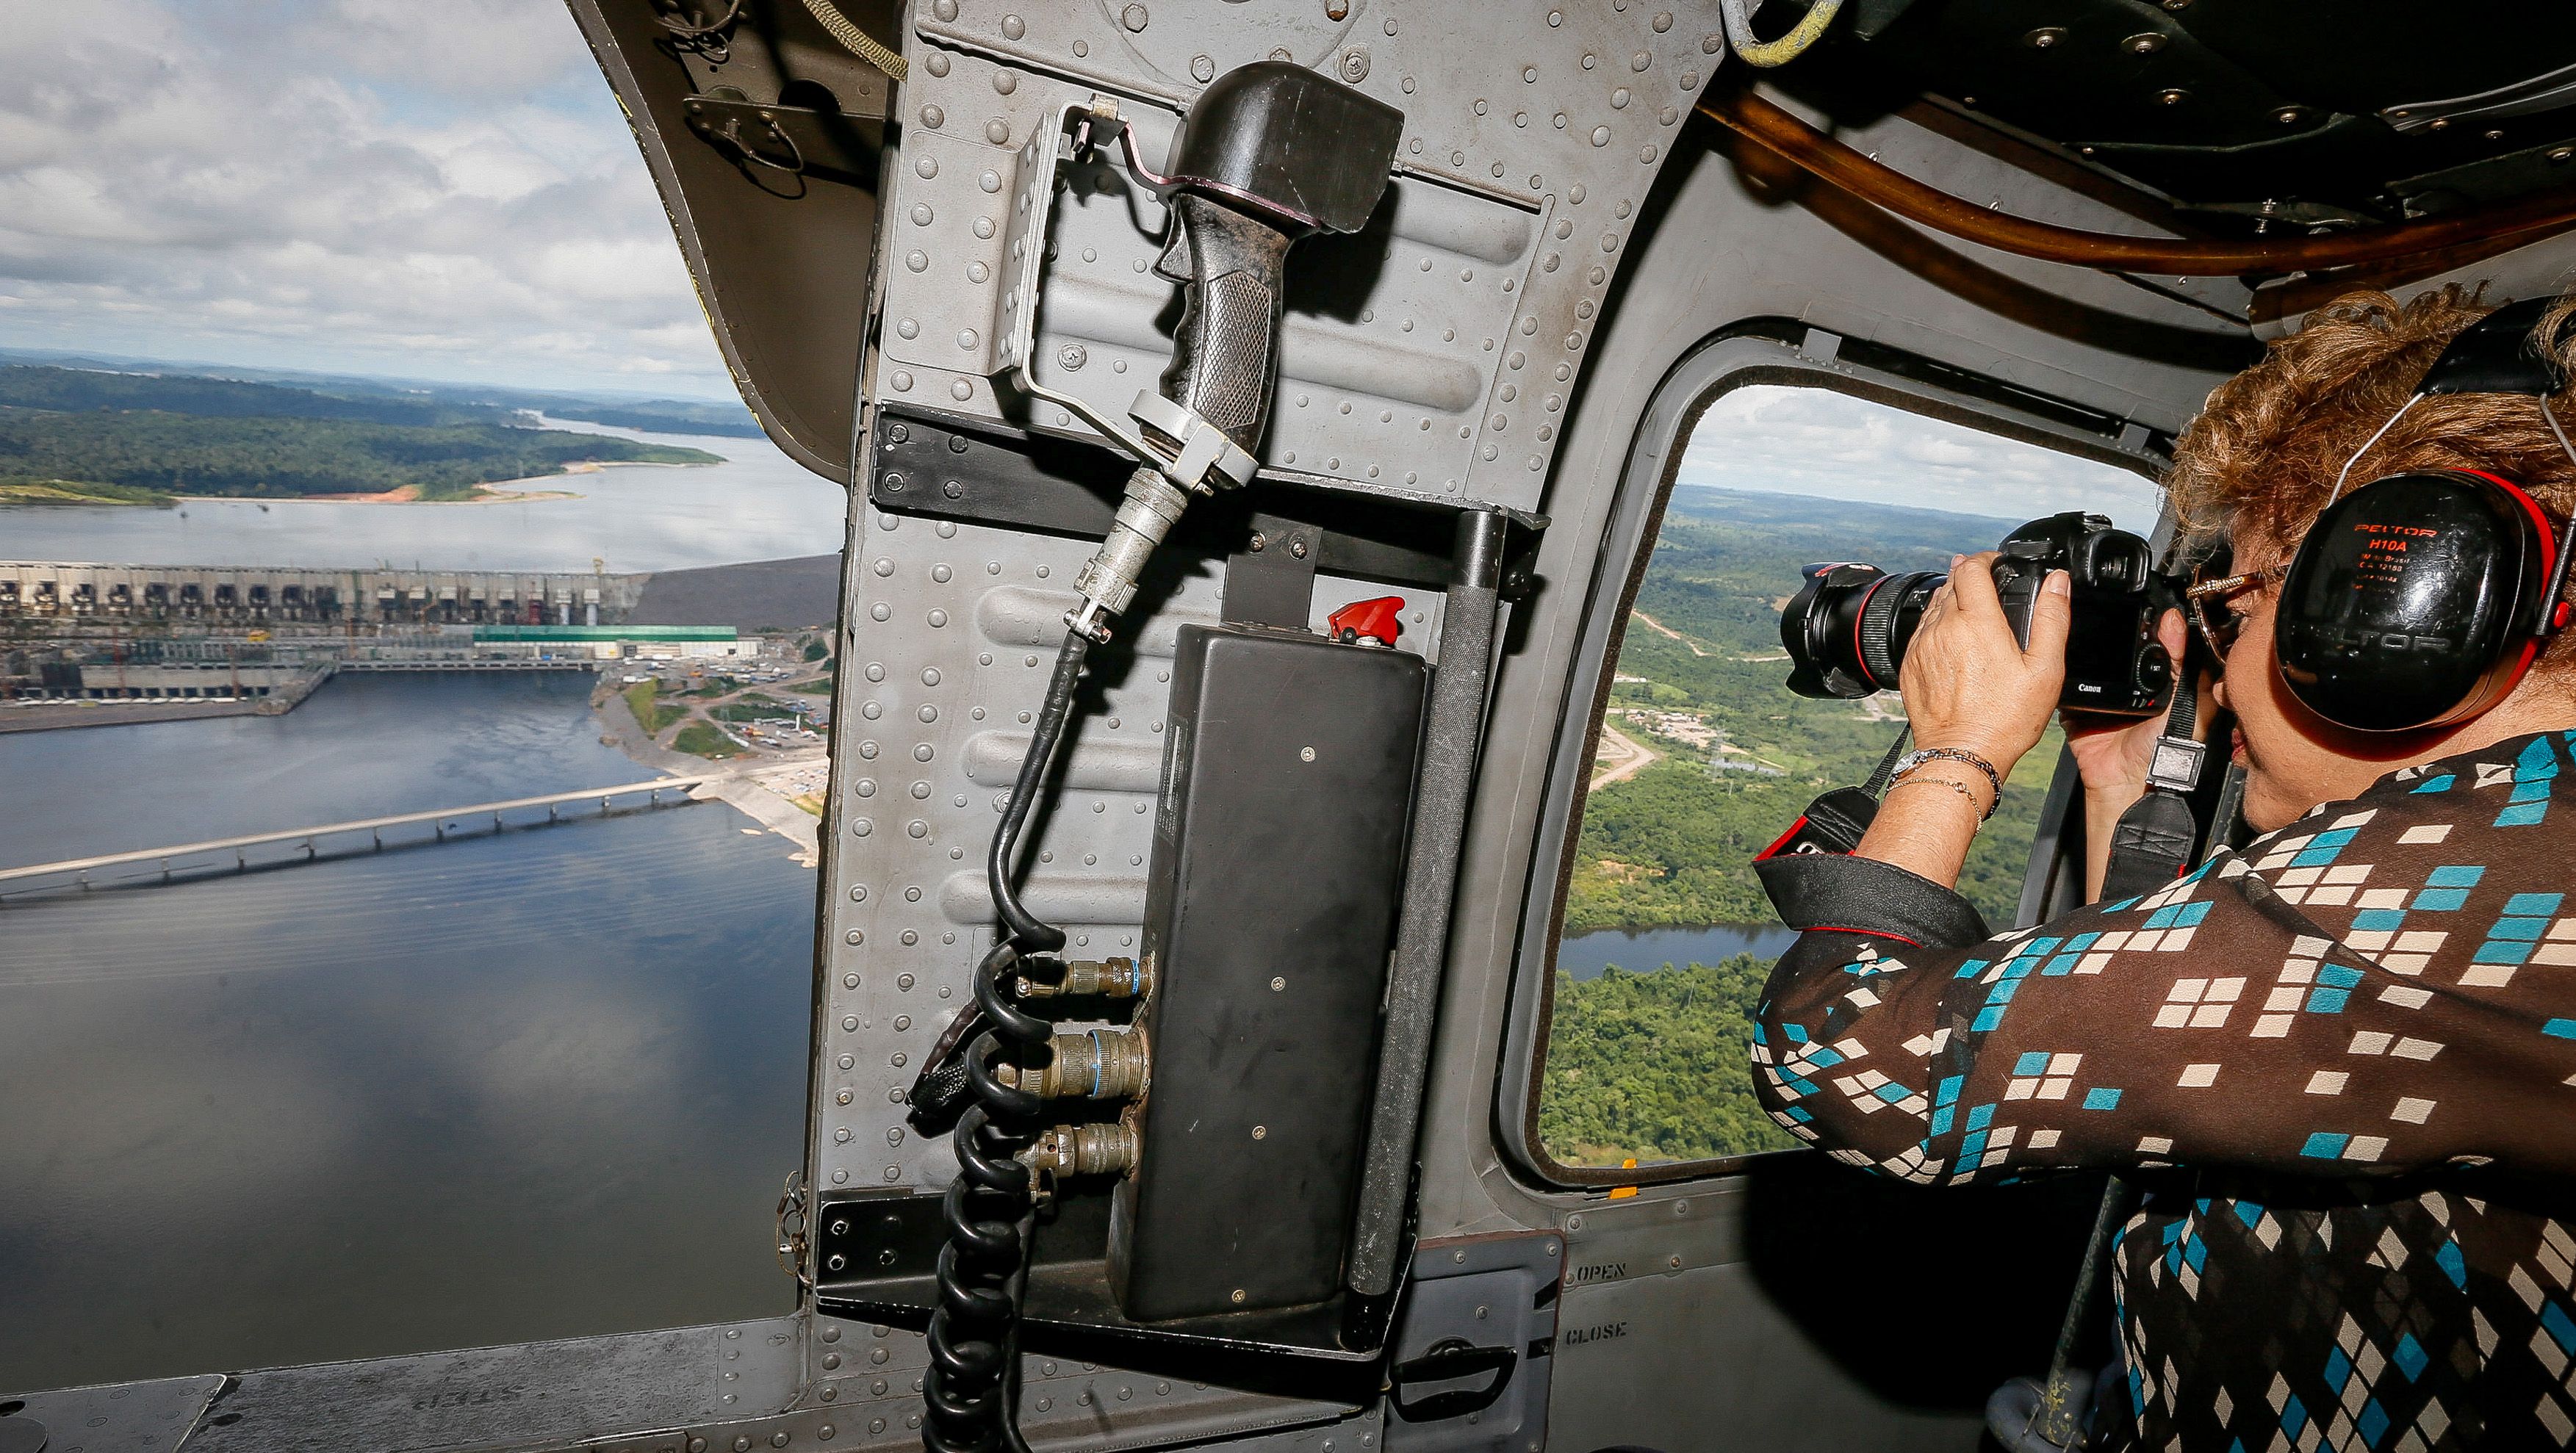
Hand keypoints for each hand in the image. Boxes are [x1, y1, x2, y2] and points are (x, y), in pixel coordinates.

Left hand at [1895, 552, 2069, 782]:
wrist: (1961, 755)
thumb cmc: (2005, 719)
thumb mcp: (2044, 668)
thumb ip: (2052, 618)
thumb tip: (2057, 581)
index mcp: (1975, 622)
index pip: (1971, 567)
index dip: (1986, 559)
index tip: (1998, 564)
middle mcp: (1942, 629)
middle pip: (1951, 582)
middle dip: (1970, 577)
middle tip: (1990, 587)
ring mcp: (1921, 647)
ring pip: (1934, 606)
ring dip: (1953, 600)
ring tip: (1974, 611)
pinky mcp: (1909, 665)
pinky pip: (1921, 631)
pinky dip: (1937, 626)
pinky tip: (1954, 640)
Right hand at [2061, 607, 2189, 814]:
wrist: (2124, 780)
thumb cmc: (2163, 750)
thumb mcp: (2186, 701)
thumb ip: (2183, 664)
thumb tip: (2176, 623)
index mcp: (2160, 680)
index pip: (2155, 641)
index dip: (2152, 620)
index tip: (2148, 598)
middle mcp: (2131, 682)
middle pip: (2121, 645)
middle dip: (2116, 627)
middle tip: (2114, 605)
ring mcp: (2102, 692)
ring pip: (2093, 659)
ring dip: (2087, 645)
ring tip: (2085, 621)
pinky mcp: (2076, 704)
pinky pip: (2068, 681)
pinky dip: (2065, 670)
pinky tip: (2067, 652)